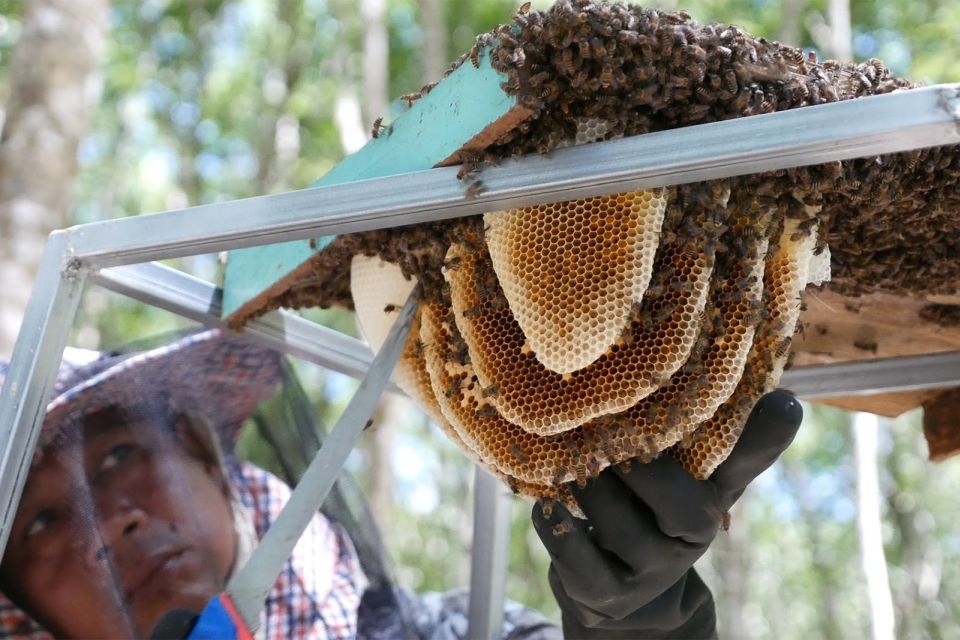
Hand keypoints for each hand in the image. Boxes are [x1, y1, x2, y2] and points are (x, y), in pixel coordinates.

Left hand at [532, 390, 802, 638]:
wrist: (630, 599)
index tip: (786, 402)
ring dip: (586, 488)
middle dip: (634, 464)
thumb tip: (739, 383)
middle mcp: (692, 535)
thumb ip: (697, 436)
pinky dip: (556, 527)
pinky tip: (546, 506)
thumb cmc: (650, 513)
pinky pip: (576, 557)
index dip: (765, 437)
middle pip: (676, 499)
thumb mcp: (681, 479)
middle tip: (599, 433)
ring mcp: (652, 570)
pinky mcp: (607, 595)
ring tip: (568, 465)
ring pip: (617, 522)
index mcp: (714, 496)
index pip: (745, 465)